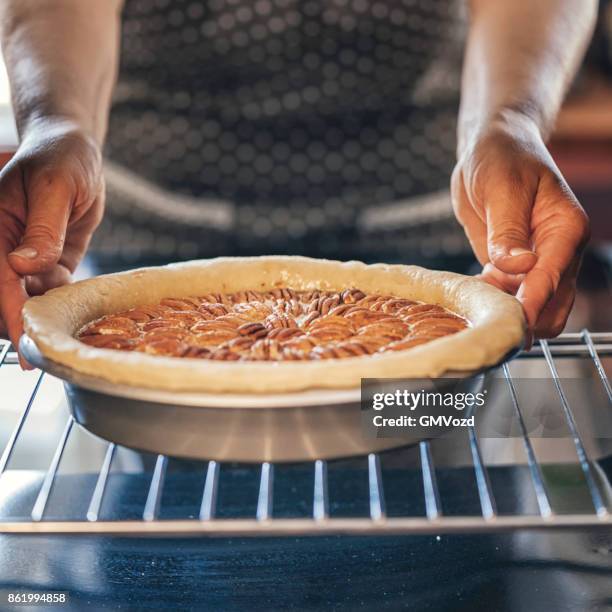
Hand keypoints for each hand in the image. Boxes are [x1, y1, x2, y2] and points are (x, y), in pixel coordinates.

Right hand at [0, 117, 103, 360]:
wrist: (76, 152)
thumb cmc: (60, 159)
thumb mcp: (54, 187)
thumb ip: (43, 228)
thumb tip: (25, 266)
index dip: (10, 313)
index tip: (25, 342)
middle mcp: (6, 246)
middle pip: (5, 296)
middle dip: (23, 321)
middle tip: (48, 346)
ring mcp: (27, 256)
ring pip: (28, 298)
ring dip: (45, 313)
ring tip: (66, 324)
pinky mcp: (50, 261)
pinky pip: (53, 289)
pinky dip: (62, 300)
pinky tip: (75, 303)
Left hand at [451, 113, 588, 340]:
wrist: (492, 151)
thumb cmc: (502, 158)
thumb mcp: (502, 188)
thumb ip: (508, 229)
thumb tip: (518, 266)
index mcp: (566, 228)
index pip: (554, 275)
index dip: (533, 302)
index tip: (512, 323)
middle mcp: (558, 250)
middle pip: (554, 304)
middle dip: (526, 320)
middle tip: (490, 326)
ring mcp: (537, 262)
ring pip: (533, 307)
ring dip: (507, 314)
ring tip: (474, 308)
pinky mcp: (515, 267)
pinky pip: (510, 297)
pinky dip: (494, 303)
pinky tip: (471, 296)